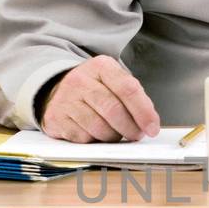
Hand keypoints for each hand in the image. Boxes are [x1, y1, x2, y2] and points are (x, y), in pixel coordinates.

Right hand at [40, 56, 160, 142]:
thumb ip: (134, 98)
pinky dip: (95, 141)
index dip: (143, 112)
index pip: (128, 88)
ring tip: (115, 133)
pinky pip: (83, 138)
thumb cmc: (95, 89)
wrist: (59, 90)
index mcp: (101, 66)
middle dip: (130, 128)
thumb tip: (149, 123)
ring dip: (113, 137)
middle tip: (136, 135)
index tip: (152, 128)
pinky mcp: (56, 118)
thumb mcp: (114, 82)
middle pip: (113, 110)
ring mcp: (66, 99)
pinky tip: (95, 133)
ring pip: (99, 127)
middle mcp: (81, 80)